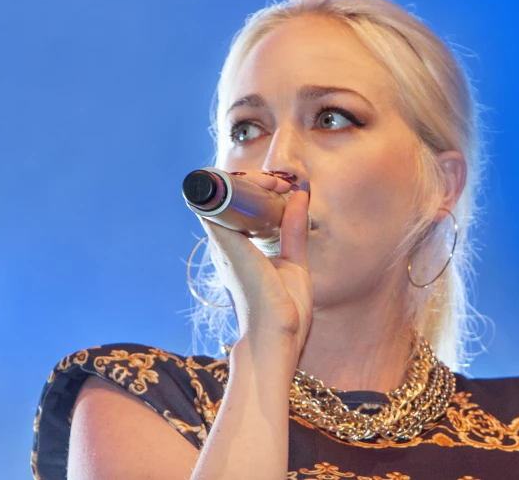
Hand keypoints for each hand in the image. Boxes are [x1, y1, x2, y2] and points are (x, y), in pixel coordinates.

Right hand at [199, 170, 312, 357]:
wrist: (276, 338)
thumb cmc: (284, 311)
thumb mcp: (294, 262)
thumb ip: (293, 231)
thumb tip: (299, 199)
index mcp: (241, 251)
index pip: (238, 210)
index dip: (258, 191)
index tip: (286, 189)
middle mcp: (227, 246)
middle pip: (229, 198)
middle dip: (255, 182)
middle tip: (282, 183)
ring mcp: (224, 244)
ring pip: (224, 196)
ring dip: (249, 181)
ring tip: (276, 182)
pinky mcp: (227, 244)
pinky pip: (219, 204)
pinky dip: (240, 187)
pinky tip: (265, 184)